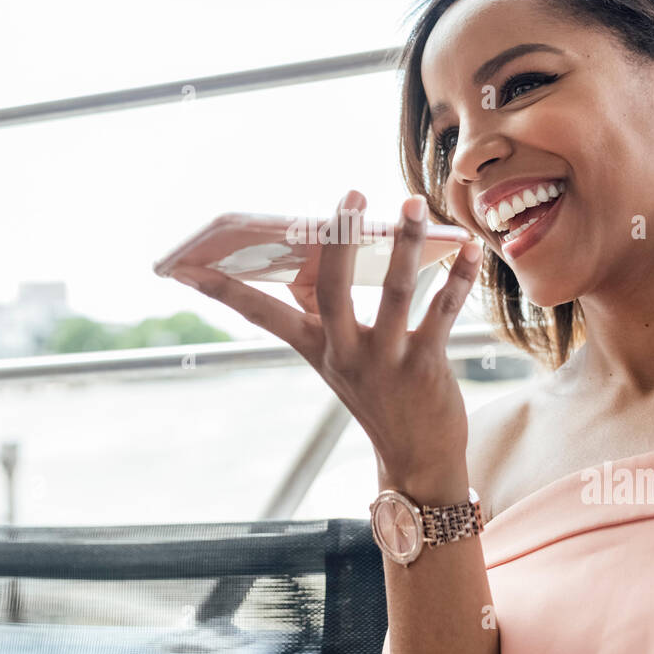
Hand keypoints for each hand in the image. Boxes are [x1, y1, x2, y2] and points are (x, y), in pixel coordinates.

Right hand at [169, 190, 483, 486]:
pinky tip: (470, 248)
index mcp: (315, 346)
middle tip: (350, 193)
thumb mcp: (339, 356)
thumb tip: (312, 256)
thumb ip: (322, 309)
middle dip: (339, 239)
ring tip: (412, 203)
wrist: (418, 460)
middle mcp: (343, 353)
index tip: (182, 266)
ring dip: (406, 244)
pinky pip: (443, 312)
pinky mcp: (425, 367)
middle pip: (332, 290)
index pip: (259, 313)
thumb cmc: (378, 394)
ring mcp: (385, 361)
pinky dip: (458, 277)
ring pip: (396, 293)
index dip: (222, 290)